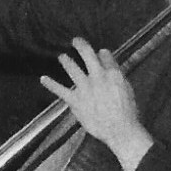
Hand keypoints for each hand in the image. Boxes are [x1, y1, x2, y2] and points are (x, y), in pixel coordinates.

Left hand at [40, 38, 151, 169]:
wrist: (119, 129)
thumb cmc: (127, 112)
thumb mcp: (127, 89)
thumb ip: (117, 77)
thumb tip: (111, 68)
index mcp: (113, 73)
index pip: (105, 56)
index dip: (102, 53)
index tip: (99, 53)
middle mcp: (98, 76)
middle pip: (87, 55)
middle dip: (80, 45)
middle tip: (75, 41)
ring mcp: (85, 87)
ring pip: (72, 68)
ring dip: (66, 60)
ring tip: (62, 56)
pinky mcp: (75, 100)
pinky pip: (60, 90)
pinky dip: (51, 84)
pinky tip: (43, 79)